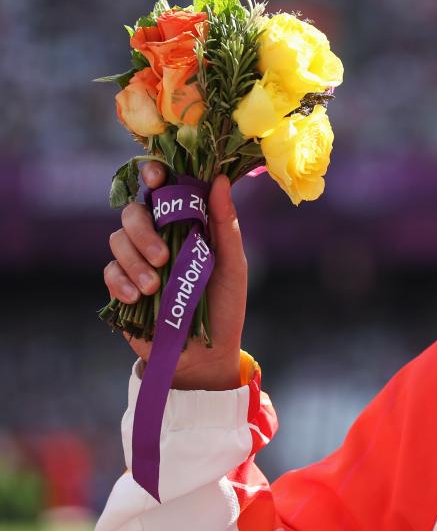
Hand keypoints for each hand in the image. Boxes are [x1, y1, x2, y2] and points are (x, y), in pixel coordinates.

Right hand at [102, 161, 247, 389]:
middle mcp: (158, 238)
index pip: (163, 192)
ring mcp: (137, 262)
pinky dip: (121, 282)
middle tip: (163, 256)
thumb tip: (218, 179)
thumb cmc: (225, 304)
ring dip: (134, 261)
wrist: (207, 354)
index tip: (156, 176)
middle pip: (133, 213)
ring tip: (154, 286)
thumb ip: (224, 223)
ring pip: (117, 240)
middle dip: (143, 230)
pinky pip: (109, 273)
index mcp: (186, 226)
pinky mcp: (121, 289)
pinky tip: (138, 297)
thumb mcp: (233, 264)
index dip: (154, 176)